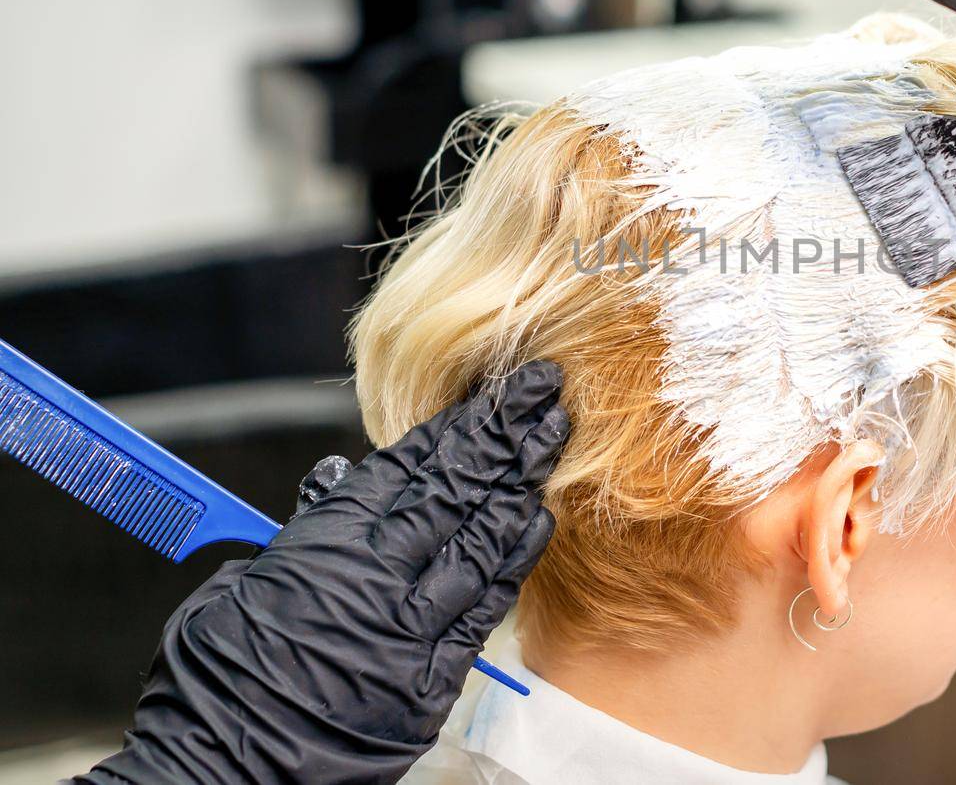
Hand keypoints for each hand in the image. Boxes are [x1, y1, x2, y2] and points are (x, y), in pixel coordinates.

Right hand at [81, 362, 568, 784]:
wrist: (220, 767)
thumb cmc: (216, 677)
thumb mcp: (245, 583)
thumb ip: (304, 530)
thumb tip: (337, 481)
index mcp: (325, 542)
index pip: (408, 468)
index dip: (458, 426)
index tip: (496, 396)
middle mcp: (376, 575)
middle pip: (455, 489)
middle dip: (504, 436)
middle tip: (546, 393)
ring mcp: (409, 627)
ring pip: (480, 537)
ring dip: (520, 483)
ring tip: (553, 438)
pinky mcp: (430, 679)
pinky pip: (483, 606)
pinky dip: (513, 559)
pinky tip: (538, 519)